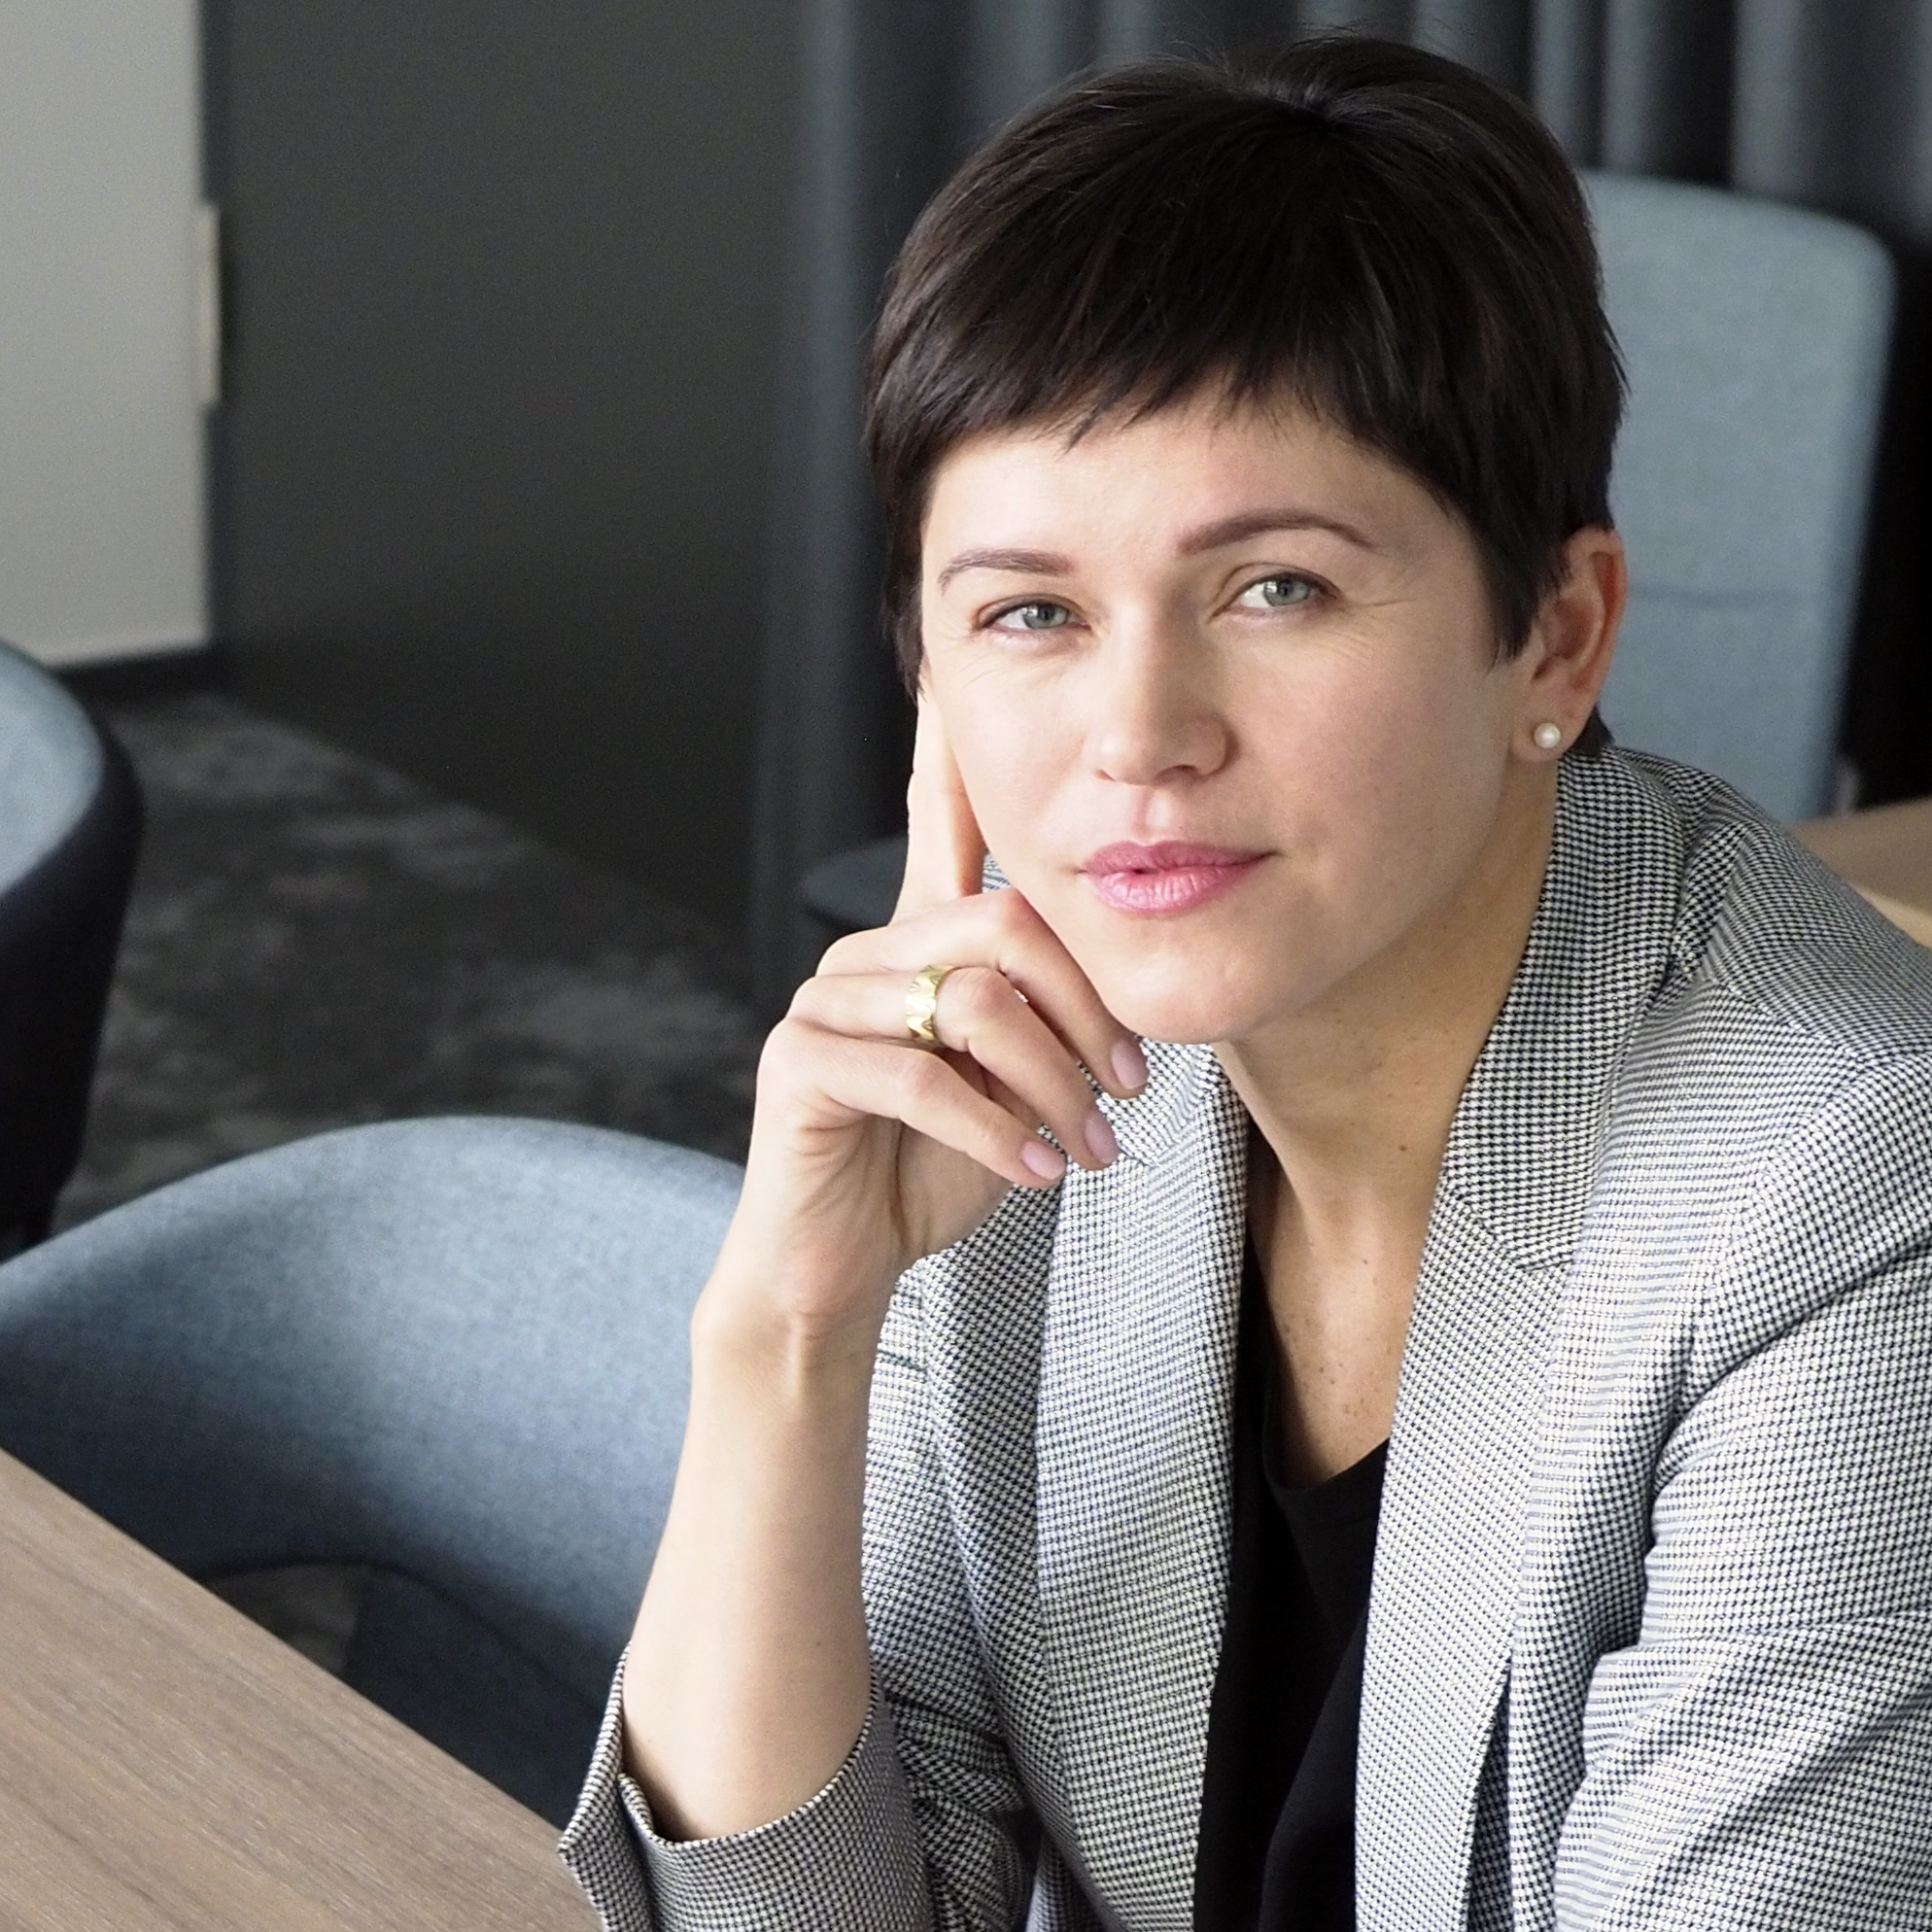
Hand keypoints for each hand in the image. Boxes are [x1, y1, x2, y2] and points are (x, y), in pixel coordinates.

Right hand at [712, 703, 1149, 1347]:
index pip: (937, 818)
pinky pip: (921, 1074)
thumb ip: (1053, 1029)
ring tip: (1088, 1148)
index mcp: (921, 941)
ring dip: (1055, 1087)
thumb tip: (1129, 1010)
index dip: (945, 746)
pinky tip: (1037, 1173)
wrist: (837, 1265)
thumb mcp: (1019, 1090)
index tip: (953, 666)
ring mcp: (826, 1000)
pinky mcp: (801, 1063)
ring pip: (975, 1002)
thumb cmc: (931, 1172)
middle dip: (1088, 1011)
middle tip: (1130, 1089)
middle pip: (1005, 924)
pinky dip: (997, 1132)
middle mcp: (869, 951)